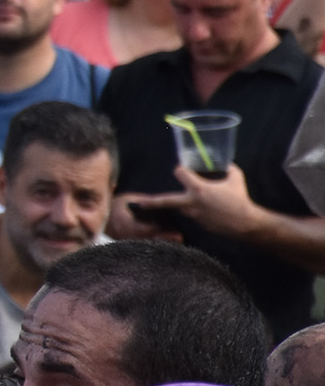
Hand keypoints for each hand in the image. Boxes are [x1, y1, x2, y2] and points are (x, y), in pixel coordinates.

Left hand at [118, 164, 272, 240]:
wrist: (245, 223)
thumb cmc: (240, 199)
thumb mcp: (236, 179)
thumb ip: (228, 169)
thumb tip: (226, 162)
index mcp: (199, 189)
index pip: (180, 174)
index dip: (181, 170)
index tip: (183, 169)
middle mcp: (192, 202)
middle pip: (166, 200)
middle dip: (151, 202)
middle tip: (138, 203)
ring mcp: (194, 215)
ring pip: (180, 207)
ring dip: (180, 202)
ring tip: (187, 200)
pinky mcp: (199, 223)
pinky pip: (191, 214)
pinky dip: (194, 210)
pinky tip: (206, 209)